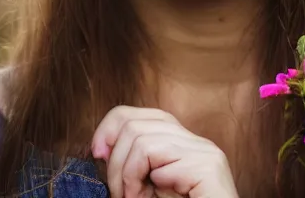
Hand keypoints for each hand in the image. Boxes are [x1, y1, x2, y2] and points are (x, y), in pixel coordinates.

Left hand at [91, 105, 238, 197]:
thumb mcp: (150, 189)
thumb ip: (134, 167)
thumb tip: (100, 147)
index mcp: (182, 144)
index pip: (140, 115)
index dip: (111, 127)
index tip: (96, 152)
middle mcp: (196, 142)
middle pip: (137, 125)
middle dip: (116, 162)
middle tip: (120, 193)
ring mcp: (205, 153)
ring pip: (144, 141)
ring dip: (128, 176)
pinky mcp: (208, 168)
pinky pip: (162, 160)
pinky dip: (147, 183)